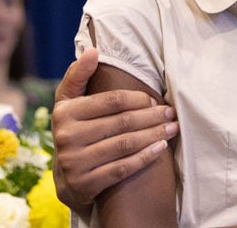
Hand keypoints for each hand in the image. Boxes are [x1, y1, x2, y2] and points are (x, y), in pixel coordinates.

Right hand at [51, 48, 178, 211]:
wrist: (67, 180)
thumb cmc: (75, 131)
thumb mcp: (69, 102)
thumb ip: (79, 75)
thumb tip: (93, 51)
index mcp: (64, 112)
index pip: (111, 101)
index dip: (138, 99)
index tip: (154, 100)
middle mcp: (66, 138)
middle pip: (121, 123)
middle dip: (151, 117)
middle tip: (170, 113)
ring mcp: (75, 163)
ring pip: (125, 144)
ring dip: (154, 135)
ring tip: (172, 128)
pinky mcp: (86, 184)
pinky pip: (123, 168)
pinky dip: (145, 157)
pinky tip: (161, 148)